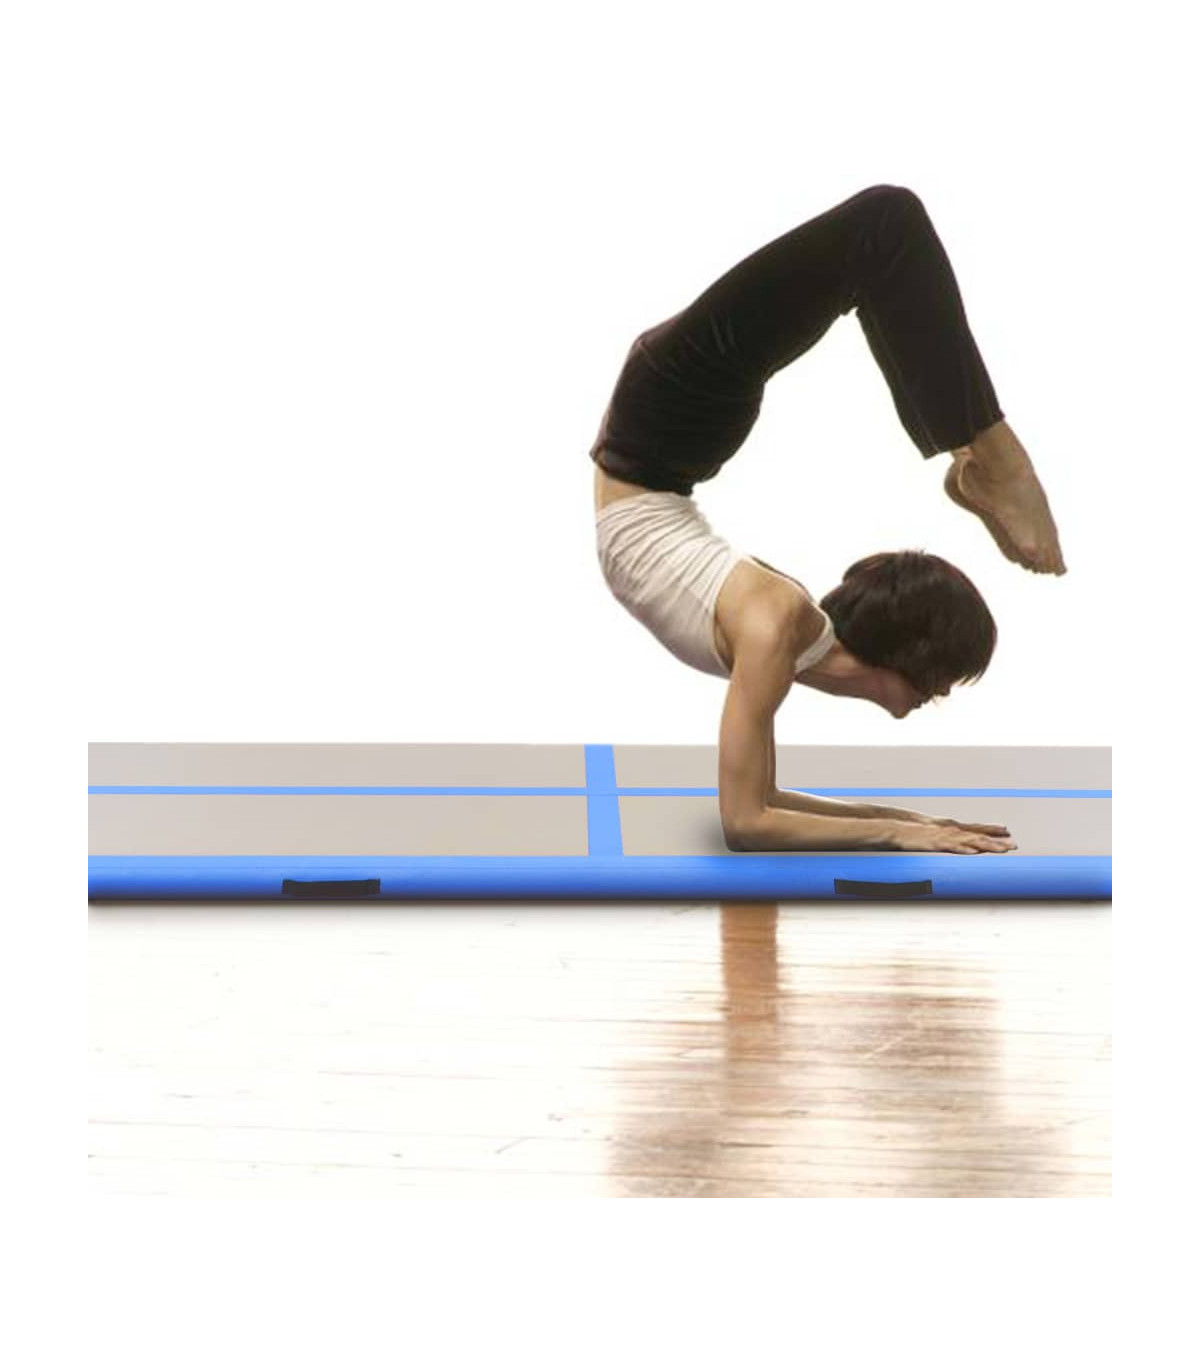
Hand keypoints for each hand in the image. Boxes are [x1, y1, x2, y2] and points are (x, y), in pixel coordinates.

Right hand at [887, 819, 1017, 854]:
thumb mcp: (935, 838)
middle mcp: (952, 831)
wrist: (897, 830)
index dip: (993, 832)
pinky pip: (954, 847)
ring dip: (987, 845)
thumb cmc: (915, 836)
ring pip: (971, 840)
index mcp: (953, 830)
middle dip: (997, 841)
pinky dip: (965, 848)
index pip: (977, 830)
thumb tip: (959, 849)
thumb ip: (948, 842)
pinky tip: (975, 851)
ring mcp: (946, 837)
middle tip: (1014, 845)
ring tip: (1002, 850)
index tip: (1008, 835)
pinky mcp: (937, 843)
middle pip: (979, 835)